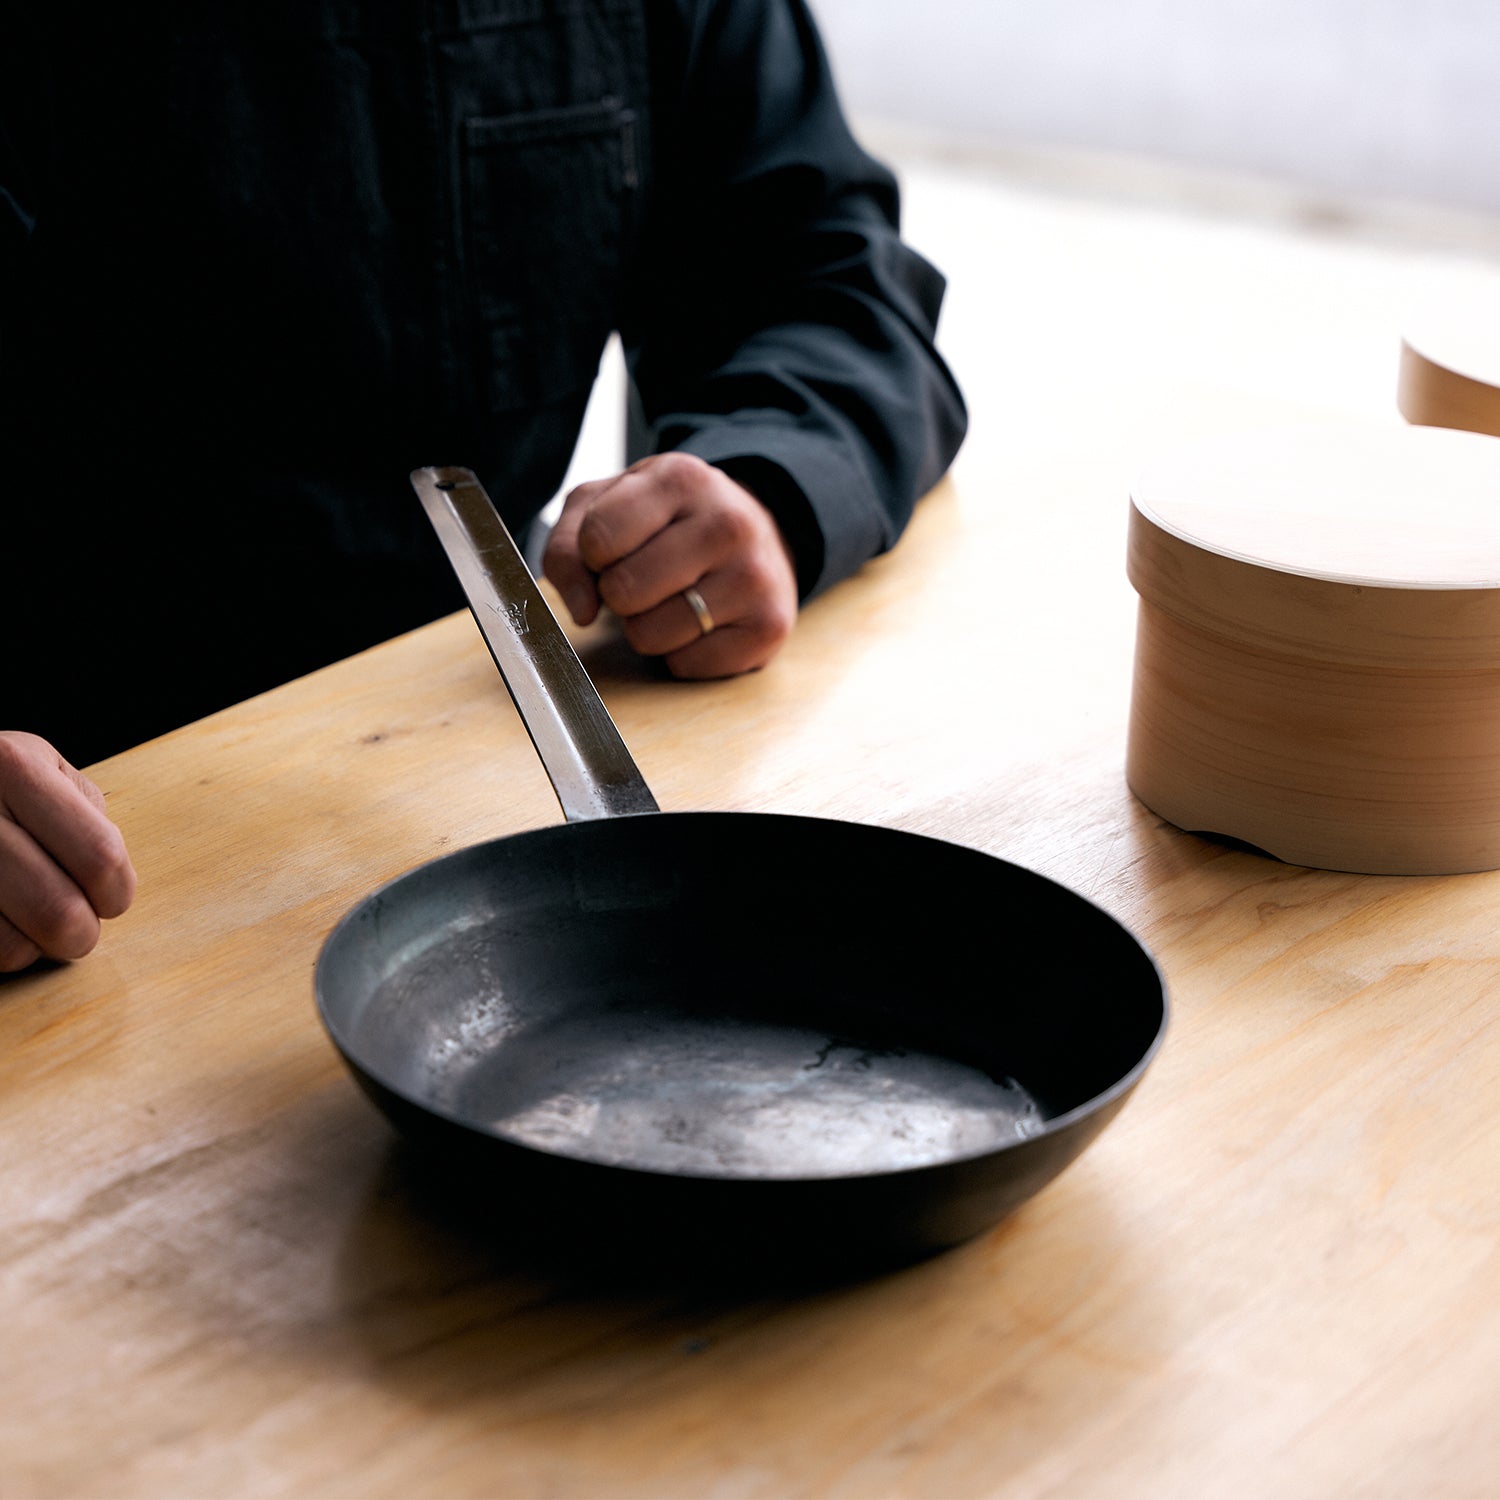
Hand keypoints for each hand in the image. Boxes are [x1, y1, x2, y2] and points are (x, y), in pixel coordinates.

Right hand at [0, 732, 136, 971]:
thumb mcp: (39, 765)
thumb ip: (84, 810)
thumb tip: (108, 878)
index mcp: (12, 766)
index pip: (99, 855)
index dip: (116, 892)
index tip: (111, 898)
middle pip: (59, 911)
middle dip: (80, 933)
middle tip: (76, 925)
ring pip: (13, 947)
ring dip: (33, 946)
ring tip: (27, 916)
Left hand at [542, 452, 798, 676]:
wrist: (759, 535)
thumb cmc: (670, 522)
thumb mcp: (609, 505)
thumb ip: (569, 548)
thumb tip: (581, 611)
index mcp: (682, 478)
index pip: (597, 539)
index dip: (594, 556)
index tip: (616, 549)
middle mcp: (727, 523)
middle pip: (623, 591)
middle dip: (619, 595)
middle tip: (646, 578)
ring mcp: (754, 577)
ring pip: (651, 635)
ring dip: (647, 628)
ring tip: (674, 599)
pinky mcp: (769, 627)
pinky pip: (687, 665)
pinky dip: (681, 654)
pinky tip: (702, 623)